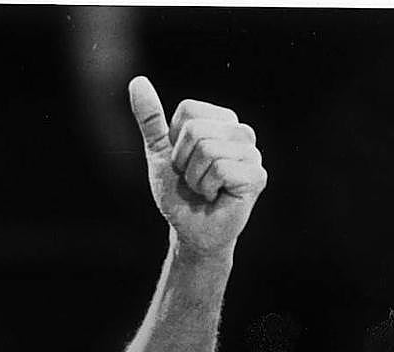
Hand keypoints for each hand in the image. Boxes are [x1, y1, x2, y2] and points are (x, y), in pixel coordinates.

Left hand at [129, 76, 267, 255]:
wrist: (190, 229)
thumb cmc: (178, 192)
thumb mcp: (158, 152)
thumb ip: (150, 118)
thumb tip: (136, 82)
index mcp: (221, 121)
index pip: (188, 110)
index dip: (174, 141)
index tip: (182, 161)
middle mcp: (241, 132)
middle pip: (197, 129)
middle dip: (184, 161)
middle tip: (193, 179)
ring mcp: (252, 153)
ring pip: (208, 149)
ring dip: (195, 177)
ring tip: (205, 188)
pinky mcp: (257, 176)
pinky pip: (221, 169)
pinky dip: (208, 188)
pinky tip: (216, 196)